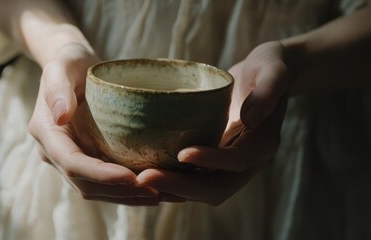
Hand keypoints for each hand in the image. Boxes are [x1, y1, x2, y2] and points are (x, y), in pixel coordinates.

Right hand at [29, 43, 166, 204]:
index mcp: (48, 133)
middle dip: (120, 192)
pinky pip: (106, 182)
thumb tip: (61, 117)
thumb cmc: (69, 62)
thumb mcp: (62, 67)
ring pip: (97, 190)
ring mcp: (72, 158)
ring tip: (162, 195)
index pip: (72, 163)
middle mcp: (56, 152)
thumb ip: (58, 90)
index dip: (101, 175)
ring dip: (127, 196)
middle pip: (86, 184)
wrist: (73, 66)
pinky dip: (128, 189)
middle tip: (156, 191)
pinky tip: (155, 187)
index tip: (132, 178)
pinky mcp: (88, 157)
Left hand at [137, 41, 288, 204]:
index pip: (239, 160)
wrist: (263, 77)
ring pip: (202, 189)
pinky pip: (193, 178)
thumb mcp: (273, 71)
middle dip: (182, 186)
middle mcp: (248, 162)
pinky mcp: (214, 161)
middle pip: (216, 187)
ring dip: (172, 188)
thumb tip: (251, 118)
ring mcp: (229, 165)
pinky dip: (171, 180)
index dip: (213, 160)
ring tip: (138, 180)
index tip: (183, 153)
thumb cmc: (267, 69)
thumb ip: (268, 91)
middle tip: (145, 178)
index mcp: (264, 144)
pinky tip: (145, 173)